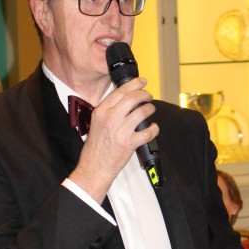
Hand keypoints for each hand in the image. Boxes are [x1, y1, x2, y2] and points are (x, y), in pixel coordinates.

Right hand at [70, 78, 157, 202]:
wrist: (94, 167)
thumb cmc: (95, 148)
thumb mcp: (96, 123)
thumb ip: (108, 111)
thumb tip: (125, 101)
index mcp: (101, 112)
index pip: (120, 91)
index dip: (134, 84)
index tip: (141, 81)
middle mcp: (111, 118)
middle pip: (133, 98)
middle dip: (144, 94)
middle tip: (148, 96)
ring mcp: (121, 130)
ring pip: (142, 112)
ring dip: (150, 109)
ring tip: (151, 110)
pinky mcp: (130, 143)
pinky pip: (148, 131)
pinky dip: (154, 128)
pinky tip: (153, 128)